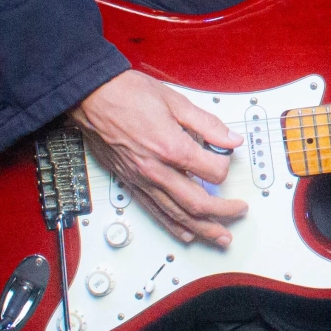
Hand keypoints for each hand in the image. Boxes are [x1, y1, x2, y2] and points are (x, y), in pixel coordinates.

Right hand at [68, 69, 247, 246]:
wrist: (92, 97)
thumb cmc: (127, 94)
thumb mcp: (175, 101)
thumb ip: (207, 123)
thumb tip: (231, 138)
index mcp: (171, 147)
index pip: (212, 171)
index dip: (226, 167)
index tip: (227, 159)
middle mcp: (157, 170)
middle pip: (197, 203)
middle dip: (223, 212)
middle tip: (238, 212)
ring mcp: (142, 179)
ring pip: (177, 214)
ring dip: (202, 229)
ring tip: (219, 236)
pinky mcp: (130, 183)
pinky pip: (154, 211)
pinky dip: (173, 225)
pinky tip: (185, 232)